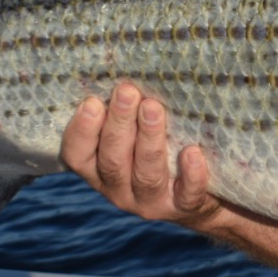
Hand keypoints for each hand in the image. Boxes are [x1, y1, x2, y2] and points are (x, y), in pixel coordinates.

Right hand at [61, 82, 219, 226]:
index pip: (78, 155)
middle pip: (113, 161)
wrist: (199, 196)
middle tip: (128, 92)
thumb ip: (124, 113)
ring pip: (146, 175)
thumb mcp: (134, 135)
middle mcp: (120, 190)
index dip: (82, 131)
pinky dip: (190, 174)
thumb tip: (124, 68)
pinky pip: (187, 194)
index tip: (92, 102)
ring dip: (149, 140)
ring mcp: (151, 202)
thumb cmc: (159, 150)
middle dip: (119, 124)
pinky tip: (192, 152)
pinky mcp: (184, 208)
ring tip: (154, 108)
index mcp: (99, 170)